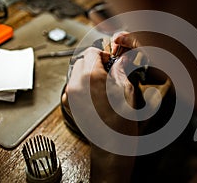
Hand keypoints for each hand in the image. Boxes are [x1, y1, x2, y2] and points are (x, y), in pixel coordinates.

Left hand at [63, 46, 136, 182]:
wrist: (112, 144)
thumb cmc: (122, 121)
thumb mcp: (127, 90)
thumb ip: (122, 69)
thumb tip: (122, 58)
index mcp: (92, 77)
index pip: (92, 52)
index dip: (103, 54)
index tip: (110, 62)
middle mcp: (76, 84)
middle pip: (81, 61)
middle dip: (94, 63)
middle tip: (107, 73)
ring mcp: (70, 95)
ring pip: (75, 73)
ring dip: (87, 74)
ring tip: (102, 85)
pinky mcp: (69, 104)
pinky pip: (72, 86)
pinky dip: (82, 86)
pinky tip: (95, 95)